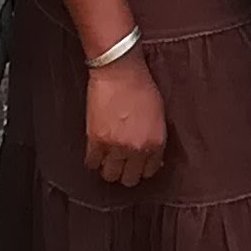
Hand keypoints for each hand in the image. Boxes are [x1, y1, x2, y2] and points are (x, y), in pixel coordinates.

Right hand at [86, 55, 168, 186]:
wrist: (120, 71)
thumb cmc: (141, 86)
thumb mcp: (158, 114)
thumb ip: (155, 137)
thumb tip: (151, 154)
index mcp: (156, 142)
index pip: (150, 171)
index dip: (142, 168)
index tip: (137, 165)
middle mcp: (137, 149)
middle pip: (129, 179)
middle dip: (125, 173)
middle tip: (121, 164)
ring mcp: (115, 147)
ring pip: (110, 175)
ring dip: (108, 169)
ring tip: (107, 160)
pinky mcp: (96, 141)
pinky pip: (92, 163)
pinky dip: (93, 160)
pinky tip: (95, 153)